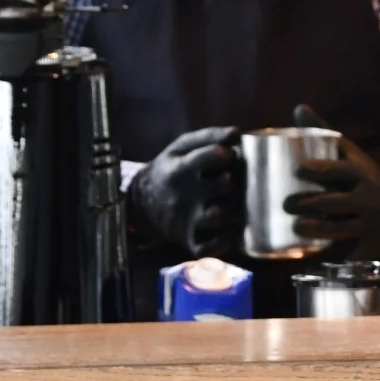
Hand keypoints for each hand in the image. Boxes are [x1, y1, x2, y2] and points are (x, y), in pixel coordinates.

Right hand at [126, 126, 243, 255]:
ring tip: (233, 202)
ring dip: (233, 209)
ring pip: (219, 216)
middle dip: (235, 179)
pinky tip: (229, 230)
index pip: (211, 155)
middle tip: (234, 179)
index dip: (226, 153)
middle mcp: (183, 195)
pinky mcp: (189, 240)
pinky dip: (222, 242)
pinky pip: (209, 247)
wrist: (142, 203)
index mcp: (180, 168)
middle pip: (224, 185)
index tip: (228, 155)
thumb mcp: (181, 147)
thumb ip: (209, 137)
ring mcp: (186, 219)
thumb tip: (237, 133)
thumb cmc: (172, 169)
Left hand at [281, 104, 379, 258]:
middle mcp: (368, 200)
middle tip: (286, 204)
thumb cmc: (365, 179)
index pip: (341, 170)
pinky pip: (344, 252)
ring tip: (295, 227)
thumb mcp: (352, 156)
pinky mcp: (367, 249)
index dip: (320, 169)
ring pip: (338, 229)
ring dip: (315, 230)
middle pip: (335, 202)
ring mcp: (369, 226)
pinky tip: (307, 256)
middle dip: (309, 204)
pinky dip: (327, 254)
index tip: (299, 169)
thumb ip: (325, 134)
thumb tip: (298, 107)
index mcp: (363, 175)